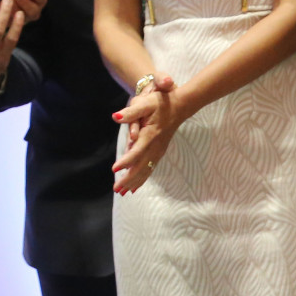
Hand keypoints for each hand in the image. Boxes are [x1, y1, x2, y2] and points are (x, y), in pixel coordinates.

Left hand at [110, 74, 184, 193]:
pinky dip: (143, 178)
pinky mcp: (160, 151)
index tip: (114, 169)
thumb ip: (130, 112)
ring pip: (146, 170)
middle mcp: (155, 146)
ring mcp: (159, 150)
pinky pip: (150, 168)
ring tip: (123, 192)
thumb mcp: (145, 103)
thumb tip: (115, 116)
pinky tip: (135, 187)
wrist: (180, 105)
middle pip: (141, 166)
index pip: (136, 151)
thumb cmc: (161, 103)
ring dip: (135, 182)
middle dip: (128, 179)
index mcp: (150, 135)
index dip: (125, 161)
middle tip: (116, 189)